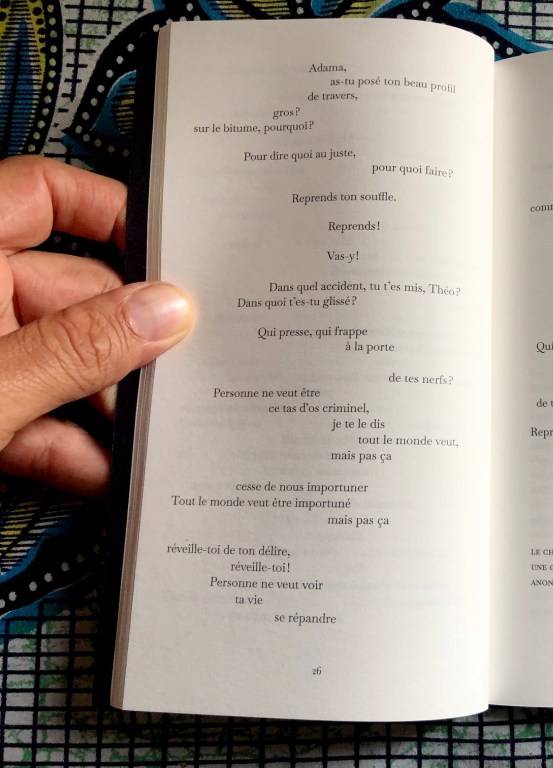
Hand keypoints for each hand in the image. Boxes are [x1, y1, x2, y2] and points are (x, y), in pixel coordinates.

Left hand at [0, 155, 192, 495]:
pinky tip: (106, 472)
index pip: (42, 193)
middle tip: (186, 369)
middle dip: (128, 340)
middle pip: (68, 293)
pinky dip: (64, 443)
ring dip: (106, 404)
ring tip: (159, 434)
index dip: (110, 212)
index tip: (174, 253)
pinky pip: (28, 412)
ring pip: (56, 361)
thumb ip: (77, 349)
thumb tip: (169, 312)